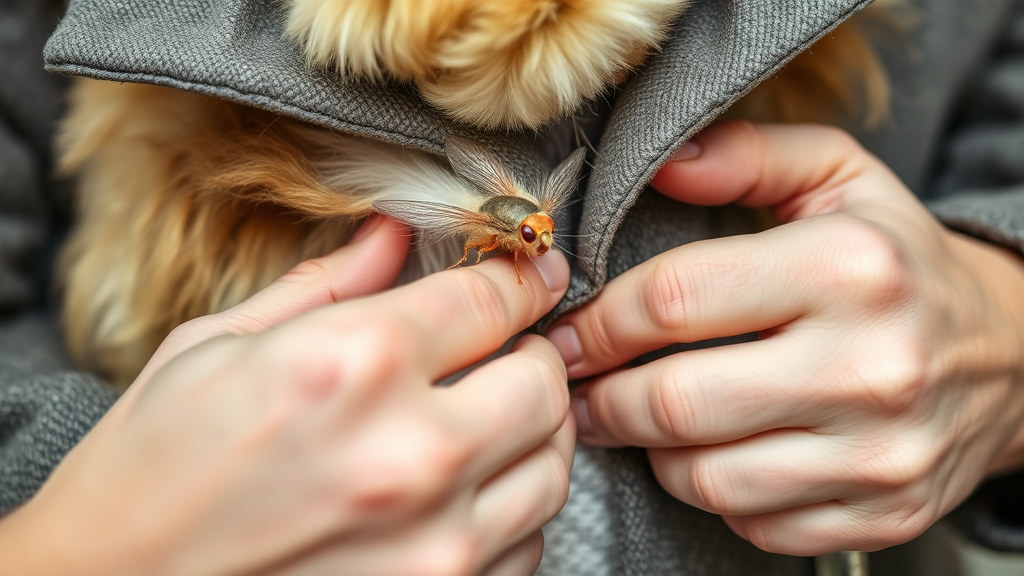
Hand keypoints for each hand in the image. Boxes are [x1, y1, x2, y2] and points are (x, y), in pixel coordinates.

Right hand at [0, 215, 573, 575]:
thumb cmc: (150, 468)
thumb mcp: (217, 346)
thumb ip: (327, 284)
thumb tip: (393, 232)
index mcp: (352, 365)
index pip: (491, 301)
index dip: (517, 279)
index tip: (525, 276)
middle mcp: (411, 454)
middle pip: (543, 382)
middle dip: (531, 353)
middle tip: (503, 350)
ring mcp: (436, 544)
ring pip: (551, 465)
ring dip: (532, 430)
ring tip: (488, 416)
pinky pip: (526, 540)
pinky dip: (509, 505)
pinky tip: (463, 488)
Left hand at [546, 122, 1023, 554]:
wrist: (1009, 356)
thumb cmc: (898, 261)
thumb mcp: (840, 178)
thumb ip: (749, 155)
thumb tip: (663, 165)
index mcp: (849, 269)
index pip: (674, 300)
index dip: (598, 321)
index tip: (568, 331)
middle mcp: (870, 369)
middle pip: (676, 401)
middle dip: (602, 396)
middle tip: (578, 384)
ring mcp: (879, 455)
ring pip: (702, 477)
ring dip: (647, 449)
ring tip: (634, 416)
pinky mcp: (882, 514)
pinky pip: (751, 523)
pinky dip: (708, 491)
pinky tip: (705, 452)